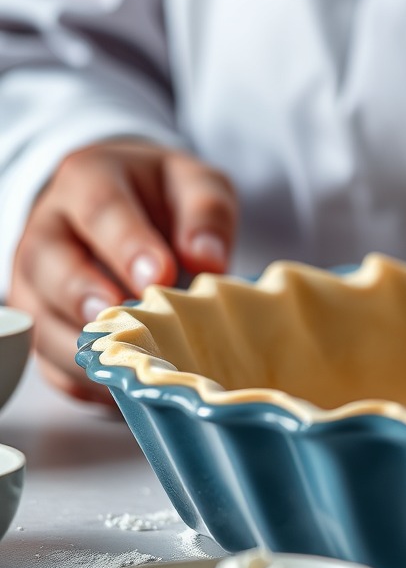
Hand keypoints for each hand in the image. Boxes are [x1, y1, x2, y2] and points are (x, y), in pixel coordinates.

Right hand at [8, 140, 237, 403]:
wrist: (130, 203)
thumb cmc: (164, 196)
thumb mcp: (196, 183)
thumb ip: (205, 211)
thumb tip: (207, 257)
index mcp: (89, 179)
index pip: (99, 209)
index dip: (126, 244)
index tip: (158, 276)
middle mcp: (49, 228)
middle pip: (49, 264)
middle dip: (86, 297)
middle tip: (128, 323)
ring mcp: (36, 279)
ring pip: (38, 319)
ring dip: (82, 348)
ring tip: (132, 366)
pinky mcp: (44, 322)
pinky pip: (46, 360)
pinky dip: (82, 380)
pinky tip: (124, 388)